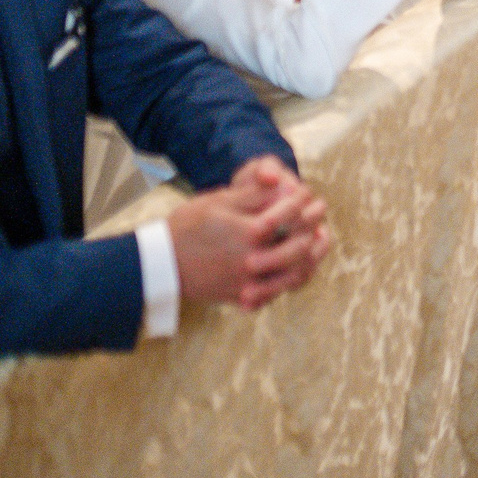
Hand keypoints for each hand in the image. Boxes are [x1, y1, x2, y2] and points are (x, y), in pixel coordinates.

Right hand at [166, 155, 331, 310]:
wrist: (158, 265)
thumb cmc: (186, 228)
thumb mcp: (217, 202)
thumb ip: (251, 193)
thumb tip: (280, 181)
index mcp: (248, 232)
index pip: (288, 213)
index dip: (301, 199)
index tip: (306, 191)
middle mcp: (253, 260)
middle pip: (299, 244)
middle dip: (312, 225)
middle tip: (318, 212)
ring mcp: (248, 282)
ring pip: (294, 273)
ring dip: (311, 256)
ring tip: (318, 240)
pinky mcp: (242, 296)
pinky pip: (276, 292)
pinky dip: (292, 279)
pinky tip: (299, 266)